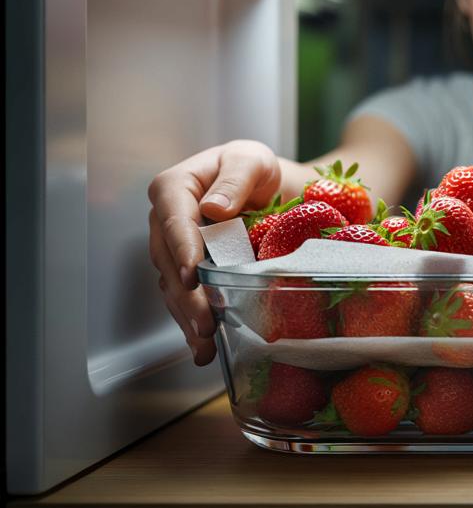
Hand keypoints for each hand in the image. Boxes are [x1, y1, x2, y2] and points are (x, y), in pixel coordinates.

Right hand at [147, 140, 280, 364]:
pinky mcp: (188, 271)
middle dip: (186, 295)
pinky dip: (192, 322)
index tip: (193, 276)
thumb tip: (214, 207)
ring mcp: (175, 248)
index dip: (182, 249)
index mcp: (175, 188)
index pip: (174, 220)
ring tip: (205, 343)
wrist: (270, 187)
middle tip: (206, 322)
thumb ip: (236, 178)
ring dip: (187, 316)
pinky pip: (185, 298)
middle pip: (170, 261)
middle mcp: (166, 220)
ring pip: (173, 286)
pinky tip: (203, 347)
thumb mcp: (252, 159)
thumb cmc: (257, 169)